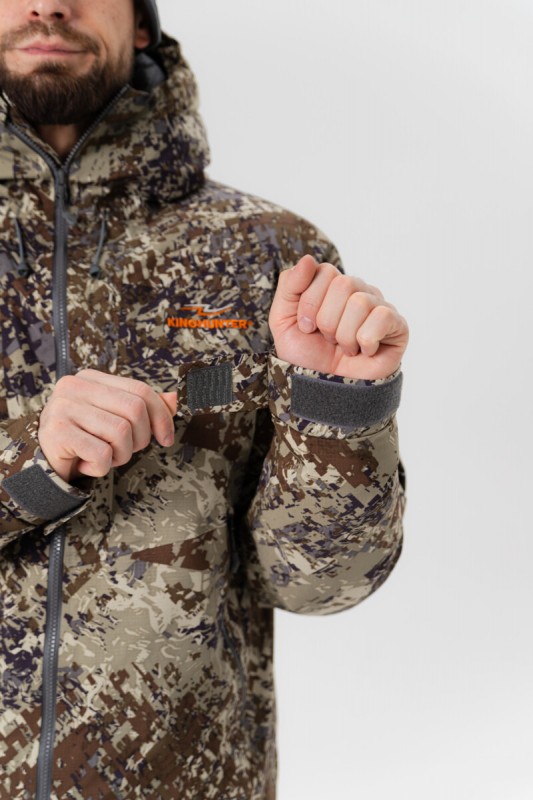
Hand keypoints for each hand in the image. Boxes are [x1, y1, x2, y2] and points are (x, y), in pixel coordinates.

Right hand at [38, 370, 176, 482]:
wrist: (46, 465)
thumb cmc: (85, 440)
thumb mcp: (115, 420)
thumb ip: (144, 408)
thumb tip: (176, 398)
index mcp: (92, 379)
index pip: (141, 390)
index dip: (161, 416)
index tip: (166, 438)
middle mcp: (75, 387)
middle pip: (135, 410)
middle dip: (139, 439)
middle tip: (124, 451)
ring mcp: (63, 407)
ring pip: (121, 432)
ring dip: (120, 455)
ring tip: (104, 457)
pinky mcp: (57, 431)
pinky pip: (101, 453)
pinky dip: (102, 467)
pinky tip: (87, 464)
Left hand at [269, 255, 408, 379]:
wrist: (323, 389)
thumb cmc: (306, 355)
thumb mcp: (283, 319)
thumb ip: (289, 285)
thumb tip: (308, 259)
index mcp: (332, 285)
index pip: (324, 271)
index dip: (309, 303)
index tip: (305, 327)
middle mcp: (358, 291)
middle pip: (343, 284)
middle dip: (326, 320)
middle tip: (327, 339)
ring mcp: (379, 307)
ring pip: (361, 302)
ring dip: (344, 335)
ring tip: (345, 348)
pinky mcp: (398, 326)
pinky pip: (383, 318)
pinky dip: (365, 341)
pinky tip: (363, 352)